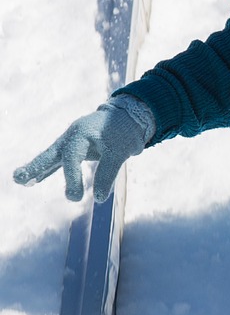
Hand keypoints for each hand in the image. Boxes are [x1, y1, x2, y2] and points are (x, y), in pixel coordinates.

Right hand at [13, 98, 152, 202]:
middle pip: (50, 154)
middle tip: (18, 178)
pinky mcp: (73, 148)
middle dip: (35, 167)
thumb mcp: (120, 153)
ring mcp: (70, 142)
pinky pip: (57, 161)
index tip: (76, 196)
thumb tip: (98, 198)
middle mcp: (71, 137)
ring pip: (50, 157)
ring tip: (19, 179)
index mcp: (81, 133)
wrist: (127, 117)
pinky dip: (46, 170)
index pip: (71, 158)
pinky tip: (34, 180)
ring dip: (36, 169)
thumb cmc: (123, 132)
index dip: (72, 178)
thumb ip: (107, 173)